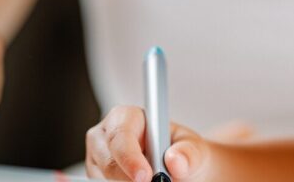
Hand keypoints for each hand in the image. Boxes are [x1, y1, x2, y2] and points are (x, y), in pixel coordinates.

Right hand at [86, 105, 214, 180]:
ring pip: (102, 178)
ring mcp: (99, 159)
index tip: (146, 176)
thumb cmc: (183, 153)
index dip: (130, 156)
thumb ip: (189, 152)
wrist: (182, 171)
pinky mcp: (98, 177)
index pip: (120, 134)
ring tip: (152, 181)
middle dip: (128, 178)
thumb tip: (175, 160)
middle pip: (107, 160)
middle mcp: (107, 136)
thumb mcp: (194, 148)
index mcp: (128, 117)